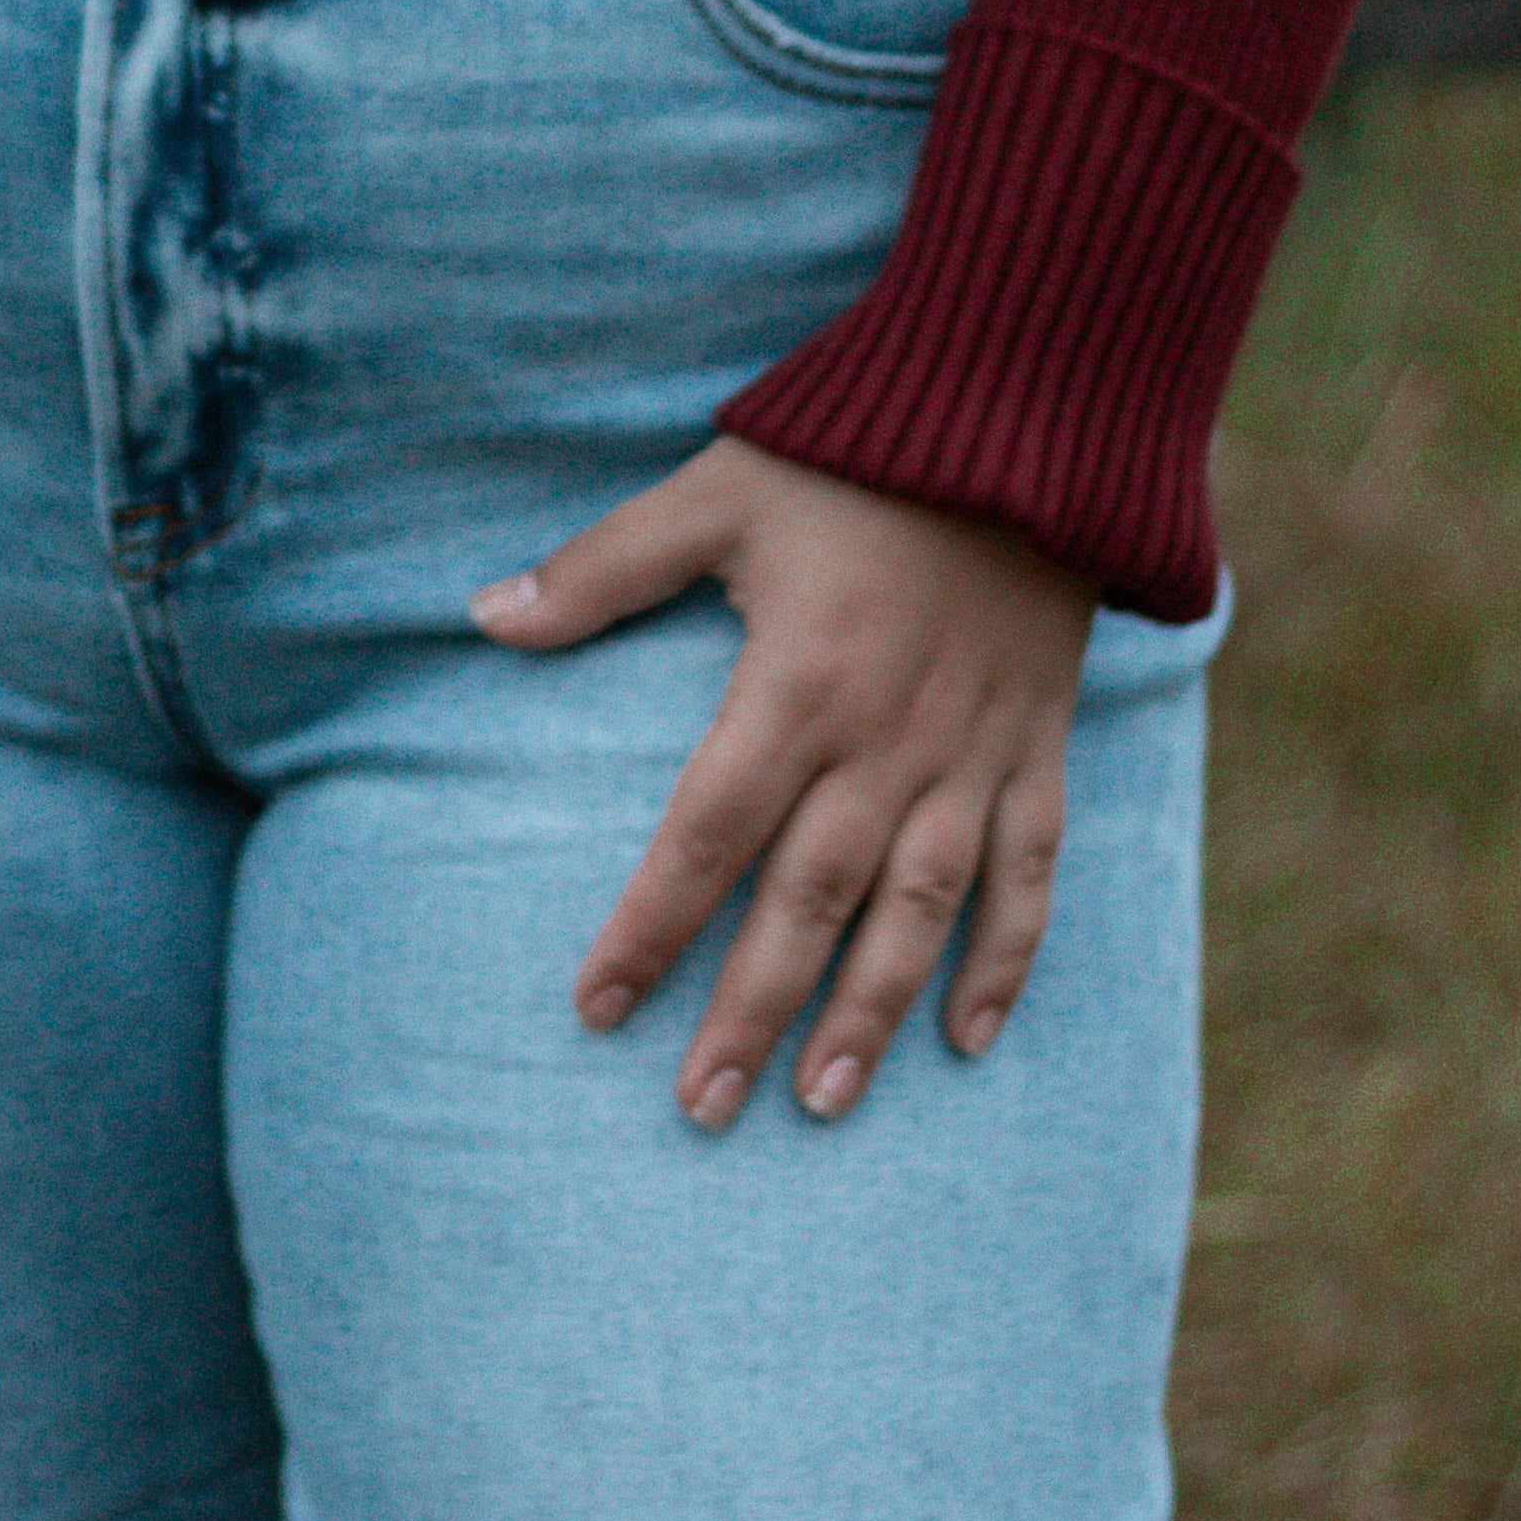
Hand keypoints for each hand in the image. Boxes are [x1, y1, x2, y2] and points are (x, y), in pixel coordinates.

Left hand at [472, 438, 1090, 1128]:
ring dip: (869, 1014)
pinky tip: (968, 1038)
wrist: (1025, 414)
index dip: (650, 925)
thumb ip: (602, 566)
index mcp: (796, 683)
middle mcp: (885, 741)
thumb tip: (484, 616)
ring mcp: (970, 754)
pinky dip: (1006, 960)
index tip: (597, 1007)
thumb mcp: (713, 493)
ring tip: (820, 1103)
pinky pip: (1030, 874)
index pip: (707, 834)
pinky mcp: (1036, 747)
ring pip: (918, 913)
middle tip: (699, 1106)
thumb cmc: (850, 453)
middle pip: (808, 901)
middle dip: (750, 1011)